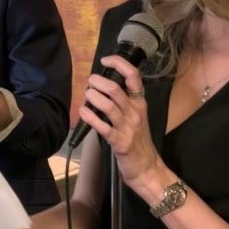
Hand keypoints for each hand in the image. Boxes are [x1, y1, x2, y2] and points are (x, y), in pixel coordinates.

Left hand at [79, 55, 164, 190]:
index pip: (133, 76)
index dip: (119, 63)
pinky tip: (82, 112)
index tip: (105, 60)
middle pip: (115, 89)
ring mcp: (128, 127)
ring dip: (92, 96)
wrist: (146, 168)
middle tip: (90, 82)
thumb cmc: (138, 141)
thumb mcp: (136, 117)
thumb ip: (124, 102)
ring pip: (108, 105)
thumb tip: (103, 86)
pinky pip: (102, 126)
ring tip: (86, 95)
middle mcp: (135, 112)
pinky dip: (89, 117)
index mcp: (140, 103)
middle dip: (97, 81)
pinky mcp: (119, 142)